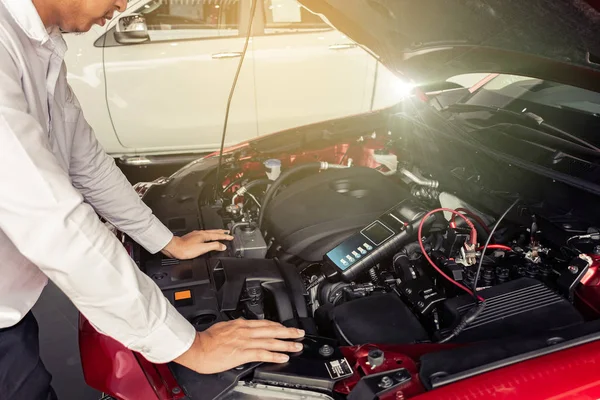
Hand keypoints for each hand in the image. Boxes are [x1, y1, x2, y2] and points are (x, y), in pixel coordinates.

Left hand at [161, 230, 233, 259]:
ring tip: (219, 233)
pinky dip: (209, 235)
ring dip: (216, 233)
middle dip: (222, 232)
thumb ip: (213, 246)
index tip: (231, 237)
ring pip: (209, 233)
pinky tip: (207, 237)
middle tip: (227, 232)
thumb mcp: (202, 248)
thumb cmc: (186, 249)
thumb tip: (222, 246)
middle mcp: (200, 233)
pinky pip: (204, 234)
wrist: (175, 248)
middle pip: (214, 232)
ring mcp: (196, 235)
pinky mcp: (192, 237)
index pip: (218, 235)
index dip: (225, 237)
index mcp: (204, 235)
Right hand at [174, 319, 304, 373]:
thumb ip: (235, 327)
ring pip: (271, 341)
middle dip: (288, 332)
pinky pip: (263, 353)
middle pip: (271, 330)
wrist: (196, 347)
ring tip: (297, 346)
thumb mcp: (222, 326)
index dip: (278, 326)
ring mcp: (245, 341)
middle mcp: (245, 331)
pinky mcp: (243, 353)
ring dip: (286, 344)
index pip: (264, 323)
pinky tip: (283, 357)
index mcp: (240, 324)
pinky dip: (275, 355)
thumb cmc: (206, 340)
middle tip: (300, 333)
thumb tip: (242, 325)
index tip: (286, 328)